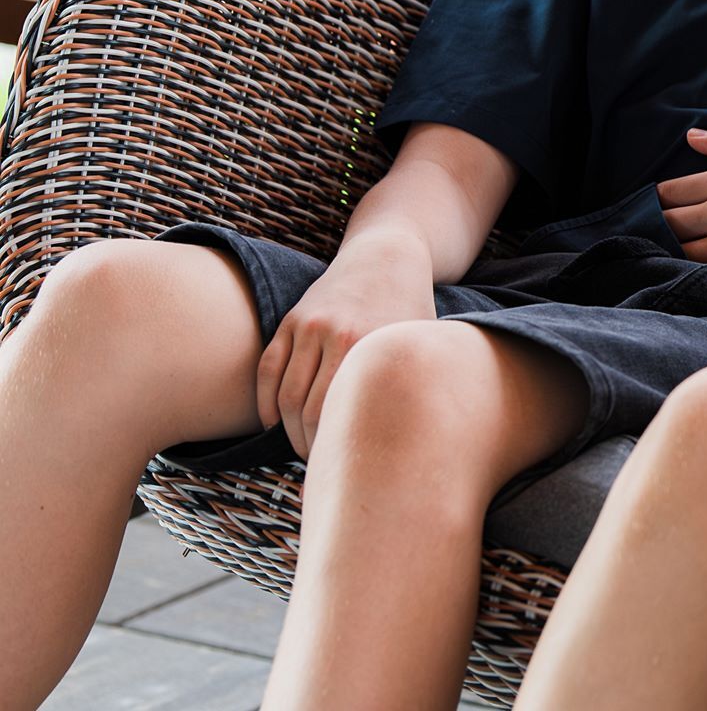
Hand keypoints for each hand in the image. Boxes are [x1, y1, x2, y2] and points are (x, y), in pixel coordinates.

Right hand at [257, 237, 433, 458]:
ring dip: (287, 431)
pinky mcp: (292, 319)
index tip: (346, 469)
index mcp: (375, 347)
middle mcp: (339, 335)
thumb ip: (414, 385)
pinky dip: (265, 403)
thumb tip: (407, 444)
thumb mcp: (421, 345)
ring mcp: (310, 326)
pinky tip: (273, 425)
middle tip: (322, 466)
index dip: (339, 449)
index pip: (345, 416)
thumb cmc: (411, 312)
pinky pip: (268, 369)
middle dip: (312, 447)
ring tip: (303, 449)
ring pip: (286, 396)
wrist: (387, 258)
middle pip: (311, 412)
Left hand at [658, 124, 706, 281]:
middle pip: (670, 226)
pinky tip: (704, 272)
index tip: (659, 204)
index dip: (658, 199)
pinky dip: (704, 275)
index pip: (670, 193)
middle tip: (662, 230)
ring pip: (686, 255)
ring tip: (678, 253)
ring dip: (677, 253)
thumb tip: (691, 138)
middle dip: (661, 227)